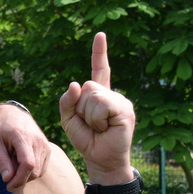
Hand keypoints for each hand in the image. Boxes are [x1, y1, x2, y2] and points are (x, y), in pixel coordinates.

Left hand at [0, 104, 50, 190]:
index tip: (8, 186)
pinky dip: (31, 171)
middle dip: (21, 180)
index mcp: (23, 137)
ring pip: (39, 172)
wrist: (12, 115)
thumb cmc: (0, 130)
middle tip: (7, 176)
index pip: (28, 164)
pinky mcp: (48, 149)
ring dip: (26, 176)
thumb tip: (8, 179)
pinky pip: (42, 168)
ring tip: (13, 165)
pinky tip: (20, 164)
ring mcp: (45, 145)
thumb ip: (1, 161)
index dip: (19, 179)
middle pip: (34, 171)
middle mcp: (38, 141)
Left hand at [59, 33, 135, 182]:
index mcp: (99, 94)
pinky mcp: (125, 110)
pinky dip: (97, 120)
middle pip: (86, 86)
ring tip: (99, 127)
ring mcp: (120, 101)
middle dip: (80, 108)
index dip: (99, 52)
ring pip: (92, 96)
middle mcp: (112, 94)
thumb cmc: (86, 139)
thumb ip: (67, 100)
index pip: (99, 69)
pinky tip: (106, 129)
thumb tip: (75, 84)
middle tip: (91, 124)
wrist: (100, 159)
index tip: (100, 35)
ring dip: (88, 116)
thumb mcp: (68, 119)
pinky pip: (101, 105)